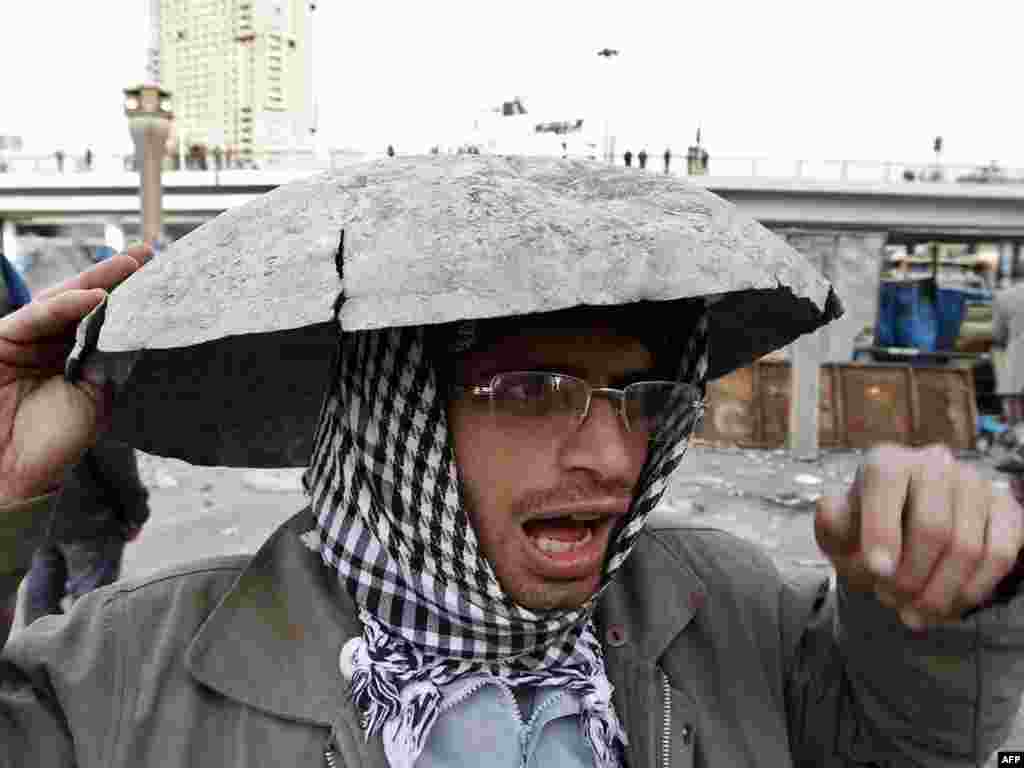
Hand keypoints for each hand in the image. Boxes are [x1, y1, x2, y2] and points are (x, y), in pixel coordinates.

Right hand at [0, 246, 149, 502]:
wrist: (14, 472)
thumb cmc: (55, 440)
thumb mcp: (99, 394)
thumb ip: (115, 359)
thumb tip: (146, 327)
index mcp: (79, 353)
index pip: (107, 316)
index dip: (131, 294)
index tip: (163, 273)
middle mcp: (53, 340)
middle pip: (88, 299)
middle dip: (118, 274)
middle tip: (149, 252)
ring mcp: (27, 337)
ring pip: (65, 299)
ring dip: (98, 279)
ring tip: (131, 265)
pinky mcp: (3, 338)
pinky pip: (39, 316)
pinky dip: (67, 305)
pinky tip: (96, 297)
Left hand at [815, 443, 1023, 630]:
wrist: (902, 538)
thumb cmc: (864, 533)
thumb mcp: (837, 530)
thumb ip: (831, 522)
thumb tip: (832, 511)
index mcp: (887, 461)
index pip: (886, 484)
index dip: (882, 531)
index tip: (877, 573)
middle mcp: (934, 463)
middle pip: (933, 526)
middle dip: (911, 576)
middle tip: (890, 602)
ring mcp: (974, 484)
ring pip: (969, 547)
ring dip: (940, 592)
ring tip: (914, 613)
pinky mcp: (1004, 509)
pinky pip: (1001, 554)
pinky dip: (974, 589)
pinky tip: (949, 607)